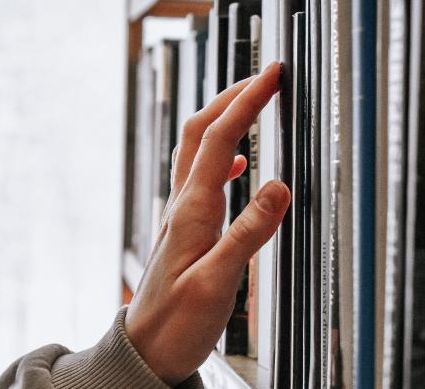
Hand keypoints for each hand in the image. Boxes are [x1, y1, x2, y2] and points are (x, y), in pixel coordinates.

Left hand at [124, 62, 290, 385]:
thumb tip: (279, 185)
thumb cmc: (176, 323)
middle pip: (202, 131)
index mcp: (192, 210)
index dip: (246, 101)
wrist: (146, 350)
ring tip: (251, 104)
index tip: (271, 75)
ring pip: (198, 148)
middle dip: (232, 96)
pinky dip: (221, 156)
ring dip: (223, 119)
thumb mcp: (218, 282)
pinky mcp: (185, 226)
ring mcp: (182, 213)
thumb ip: (248, 234)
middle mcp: (183, 204)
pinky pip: (201, 176)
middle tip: (264, 77)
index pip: (220, 138)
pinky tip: (238, 164)